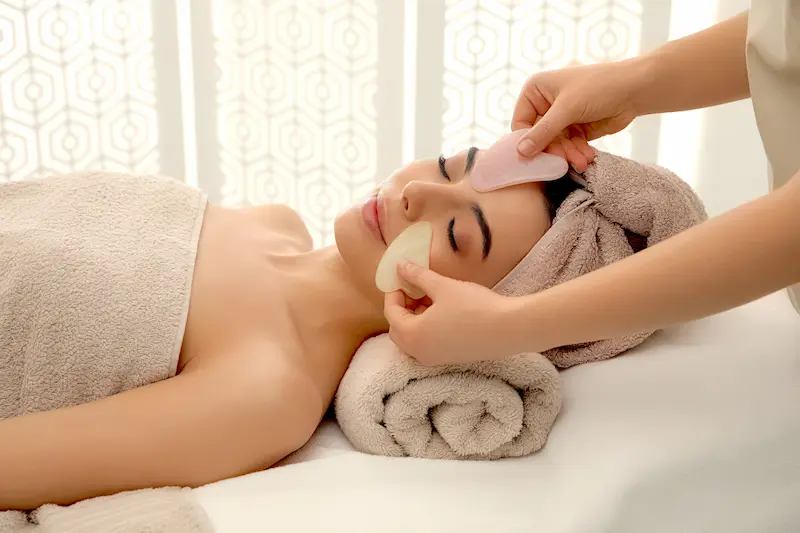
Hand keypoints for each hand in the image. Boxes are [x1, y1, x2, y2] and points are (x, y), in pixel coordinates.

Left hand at [383, 262, 517, 365]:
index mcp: (412, 336)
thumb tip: (400, 266)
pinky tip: (442, 311)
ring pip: (413, 338)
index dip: (394, 292)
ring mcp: (435, 358)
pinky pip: (427, 343)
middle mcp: (419, 352)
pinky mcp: (450, 358)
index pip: (391, 313)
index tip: (402, 277)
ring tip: (430, 297)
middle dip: (402, 308)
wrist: (509, 329)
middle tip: (413, 288)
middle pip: (398, 329)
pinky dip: (427, 328)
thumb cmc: (474, 307)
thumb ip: (418, 276)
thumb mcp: (442, 286)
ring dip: (415, 318)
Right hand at [512, 61, 640, 170]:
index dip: (526, 141)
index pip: (521, 122)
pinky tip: (587, 157)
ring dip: (568, 155)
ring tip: (582, 162)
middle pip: (539, 137)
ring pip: (556, 145)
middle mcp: (545, 103)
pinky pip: (569, 147)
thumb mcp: (567, 109)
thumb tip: (519, 152)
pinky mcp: (576, 128)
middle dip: (554, 150)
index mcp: (536, 90)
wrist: (635, 89)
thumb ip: (543, 132)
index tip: (536, 158)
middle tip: (564, 163)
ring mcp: (561, 117)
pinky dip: (577, 153)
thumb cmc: (599, 87)